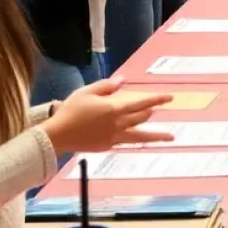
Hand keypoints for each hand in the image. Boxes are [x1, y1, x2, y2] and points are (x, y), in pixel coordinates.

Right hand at [43, 78, 174, 154]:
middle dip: (152, 112)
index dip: (157, 99)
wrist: (57, 135)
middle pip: (142, 118)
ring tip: (169, 136)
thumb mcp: (88, 92)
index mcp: (115, 109)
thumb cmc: (71, 110)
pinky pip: (125, 141)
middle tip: (159, 109)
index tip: (170, 97)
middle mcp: (118, 124)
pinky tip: (136, 138)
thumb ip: (107, 86)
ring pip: (140, 136)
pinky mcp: (107, 146)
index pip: (142, 103)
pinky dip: (134, 138)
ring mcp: (113, 138)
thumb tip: (122, 81)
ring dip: (156, 135)